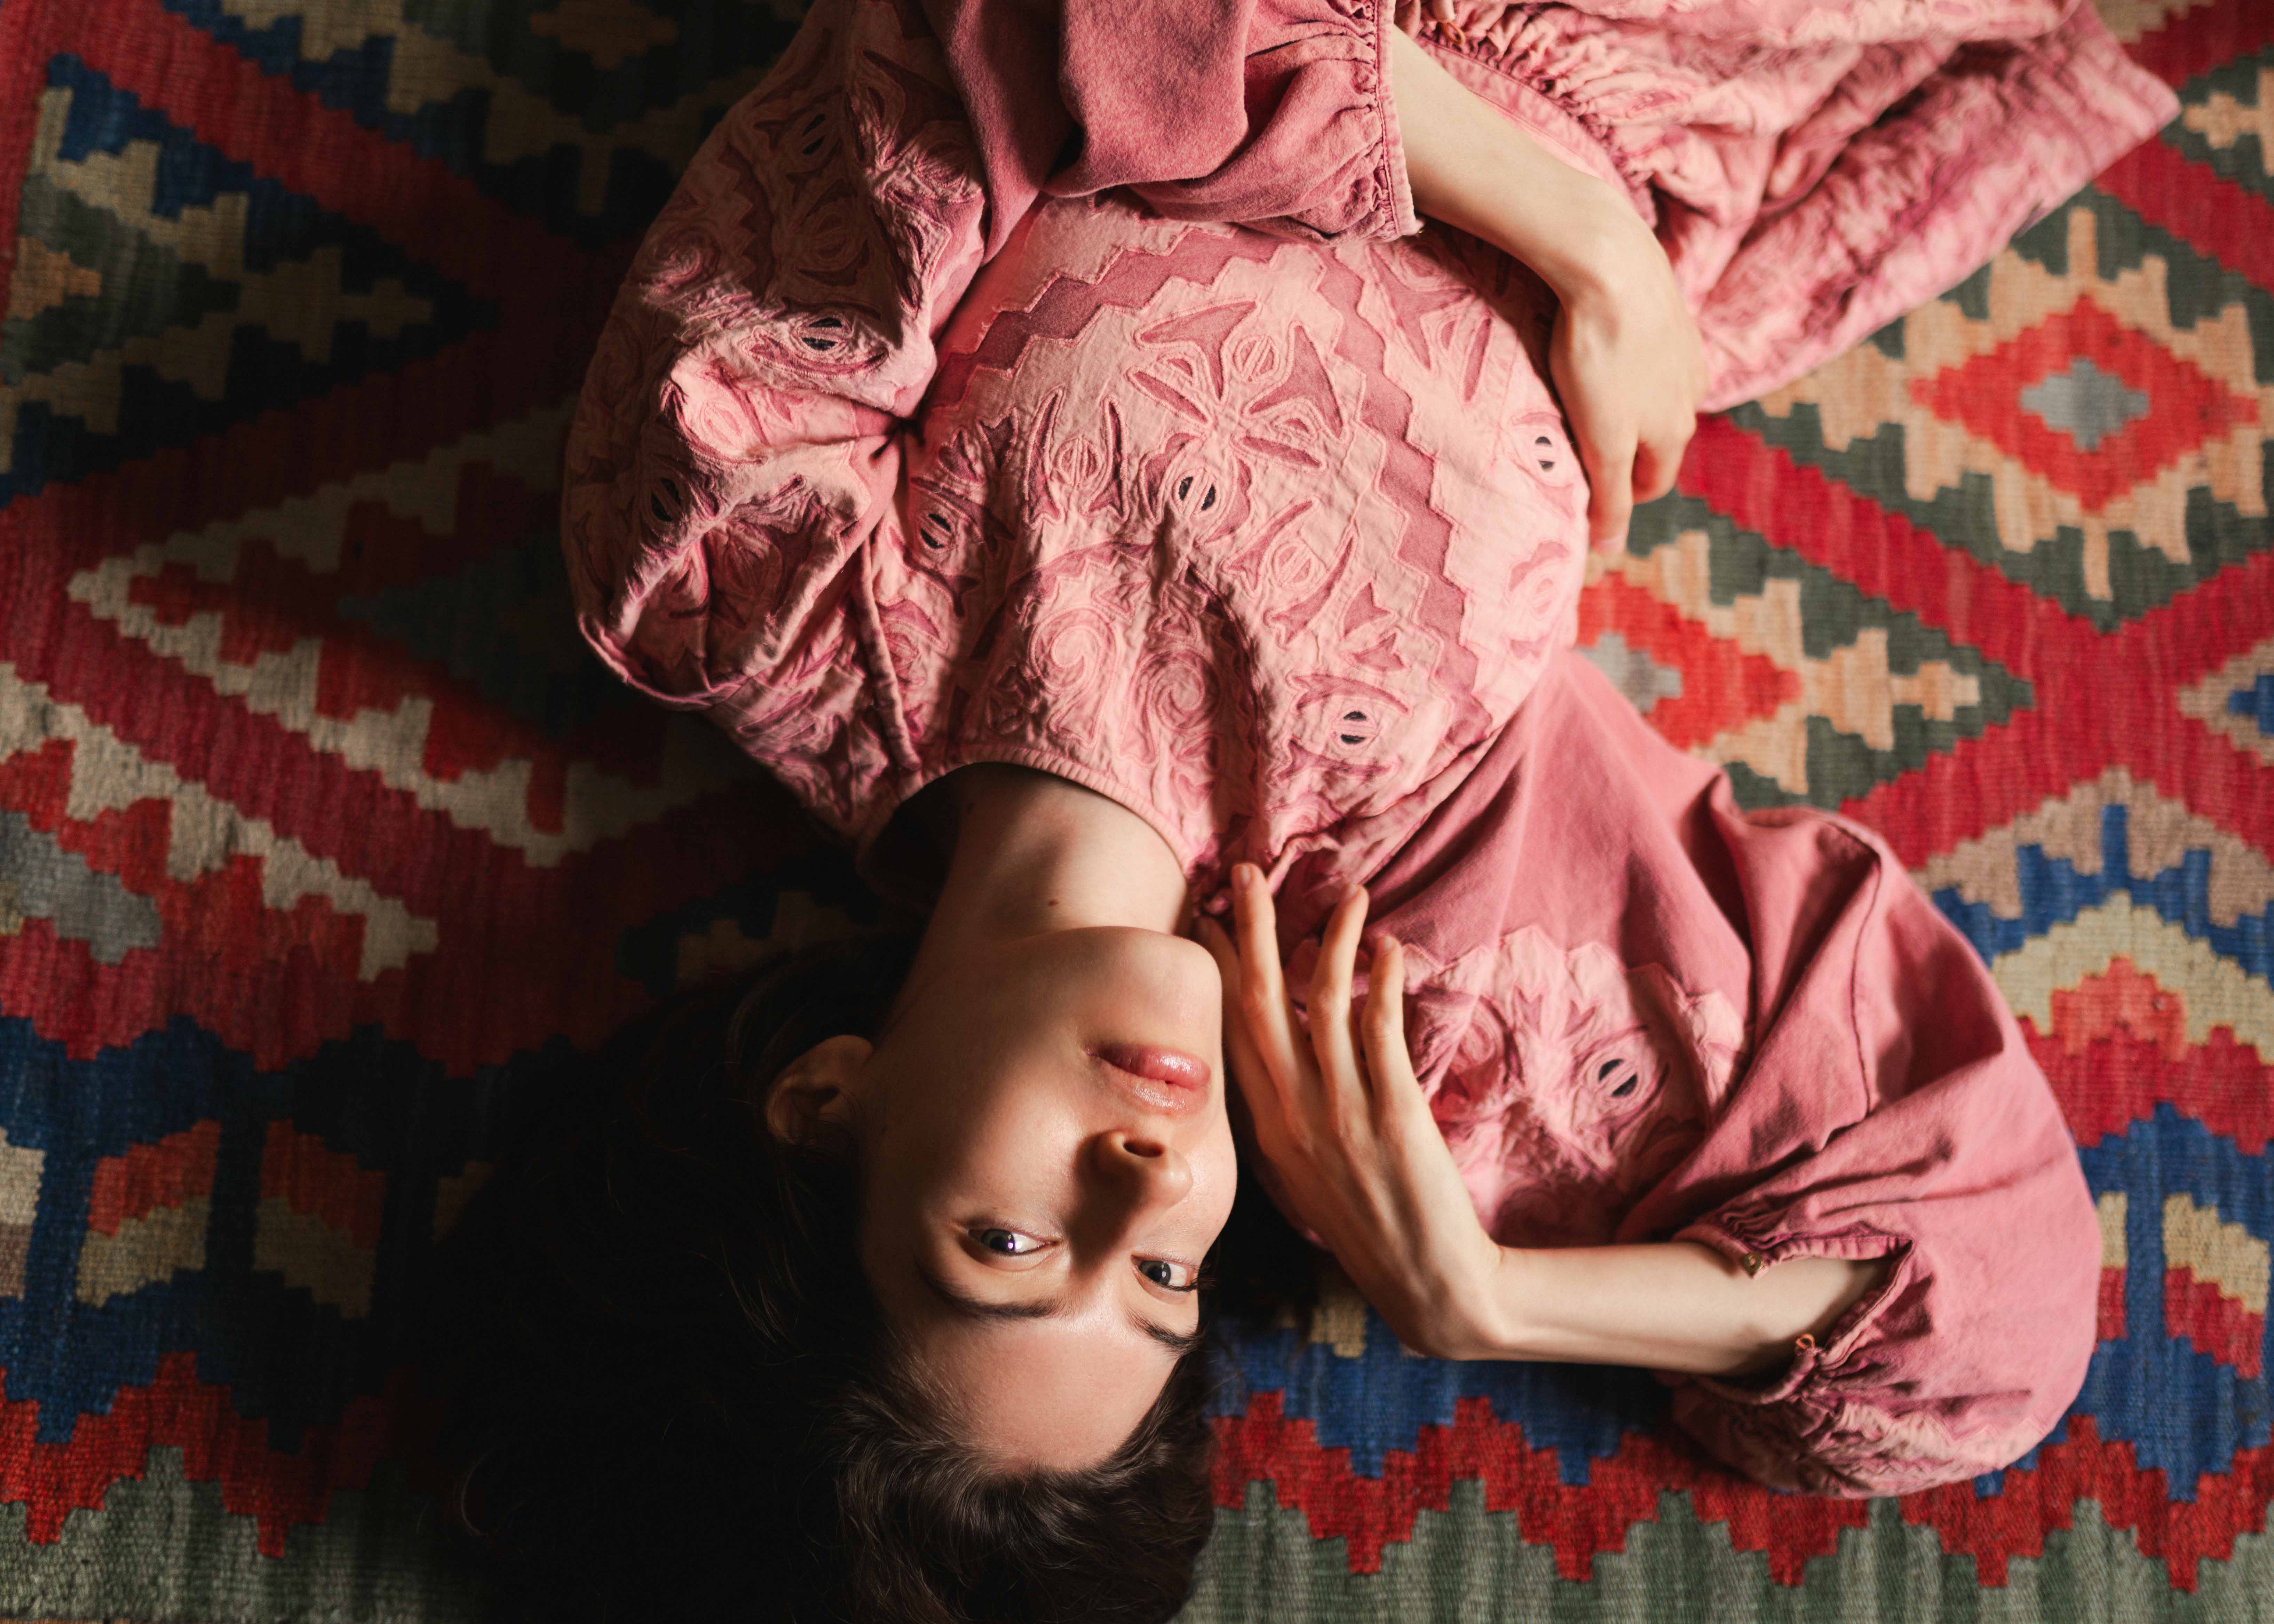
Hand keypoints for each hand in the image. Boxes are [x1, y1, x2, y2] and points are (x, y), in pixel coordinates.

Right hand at [1197, 868, 1503, 1359]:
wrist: (1426, 1284)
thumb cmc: (1366, 1227)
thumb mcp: (1303, 1174)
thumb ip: (1285, 1117)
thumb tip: (1277, 1059)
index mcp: (1265, 1127)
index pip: (1228, 1028)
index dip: (1218, 967)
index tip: (1211, 915)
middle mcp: (1293, 1114)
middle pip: (1260, 1001)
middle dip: (1251, 929)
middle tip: (1246, 870)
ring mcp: (1342, 1113)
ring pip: (1324, 1003)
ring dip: (1333, 940)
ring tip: (1349, 893)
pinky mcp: (1395, 1115)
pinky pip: (1382, 1033)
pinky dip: (1384, 983)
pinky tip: (1389, 949)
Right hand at [1384, 25, 1705, 548]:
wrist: (1602, 255)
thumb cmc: (1596, 253)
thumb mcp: (1610, 275)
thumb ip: (1598, 287)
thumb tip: (1566, 263)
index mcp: (1686, 363)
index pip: (1671, 424)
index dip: (1643, 448)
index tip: (1616, 460)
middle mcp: (1682, 397)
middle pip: (1662, 456)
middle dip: (1633, 475)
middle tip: (1596, 489)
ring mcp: (1653, 420)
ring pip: (1639, 472)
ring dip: (1614, 489)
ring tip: (1583, 502)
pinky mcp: (1617, 440)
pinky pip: (1614, 495)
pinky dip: (1604, 517)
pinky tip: (1592, 532)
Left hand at [1545, 216, 1706, 548]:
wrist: (1611, 265)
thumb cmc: (1600, 357)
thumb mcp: (1602, 440)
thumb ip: (1610, 496)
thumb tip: (1610, 550)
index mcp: (1675, 431)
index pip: (1651, 484)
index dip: (1617, 496)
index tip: (1583, 492)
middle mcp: (1691, 394)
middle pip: (1655, 441)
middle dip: (1623, 453)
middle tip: (1575, 446)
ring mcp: (1685, 351)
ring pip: (1654, 397)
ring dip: (1626, 406)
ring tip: (1583, 397)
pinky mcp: (1670, 314)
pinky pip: (1648, 356)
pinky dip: (1626, 364)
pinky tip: (1599, 350)